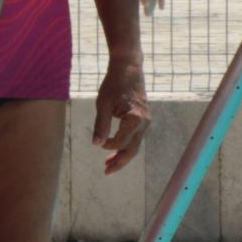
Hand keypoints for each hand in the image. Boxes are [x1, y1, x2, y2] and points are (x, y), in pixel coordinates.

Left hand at [92, 56, 150, 173]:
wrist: (128, 68)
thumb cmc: (113, 84)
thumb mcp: (102, 105)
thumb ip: (100, 125)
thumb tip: (96, 144)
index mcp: (135, 119)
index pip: (121, 142)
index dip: (109, 146)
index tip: (98, 143)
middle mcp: (144, 122)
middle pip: (133, 149)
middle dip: (120, 161)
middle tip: (106, 173)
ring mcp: (145, 121)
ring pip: (135, 144)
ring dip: (123, 155)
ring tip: (109, 165)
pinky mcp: (143, 118)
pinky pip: (135, 136)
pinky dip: (126, 144)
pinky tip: (114, 148)